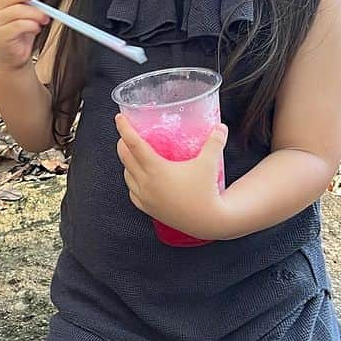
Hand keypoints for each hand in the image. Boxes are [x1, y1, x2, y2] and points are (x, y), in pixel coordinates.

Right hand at [0, 0, 56, 71]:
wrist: (12, 57)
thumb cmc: (19, 33)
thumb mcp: (26, 12)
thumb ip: (31, 0)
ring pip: (18, 10)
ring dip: (36, 13)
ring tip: (44, 19)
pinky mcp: (1, 35)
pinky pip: (20, 25)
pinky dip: (32, 25)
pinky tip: (36, 29)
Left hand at [115, 115, 229, 241]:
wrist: (207, 221)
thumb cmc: (207, 192)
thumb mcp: (210, 163)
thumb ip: (214, 142)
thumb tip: (221, 126)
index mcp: (156, 169)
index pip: (134, 144)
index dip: (125, 129)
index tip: (119, 118)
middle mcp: (146, 183)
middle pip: (126, 158)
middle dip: (123, 143)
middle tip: (126, 135)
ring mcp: (145, 197)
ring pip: (127, 175)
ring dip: (127, 163)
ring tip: (132, 155)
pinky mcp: (148, 208)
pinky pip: (132, 192)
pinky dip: (132, 181)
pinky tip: (136, 178)